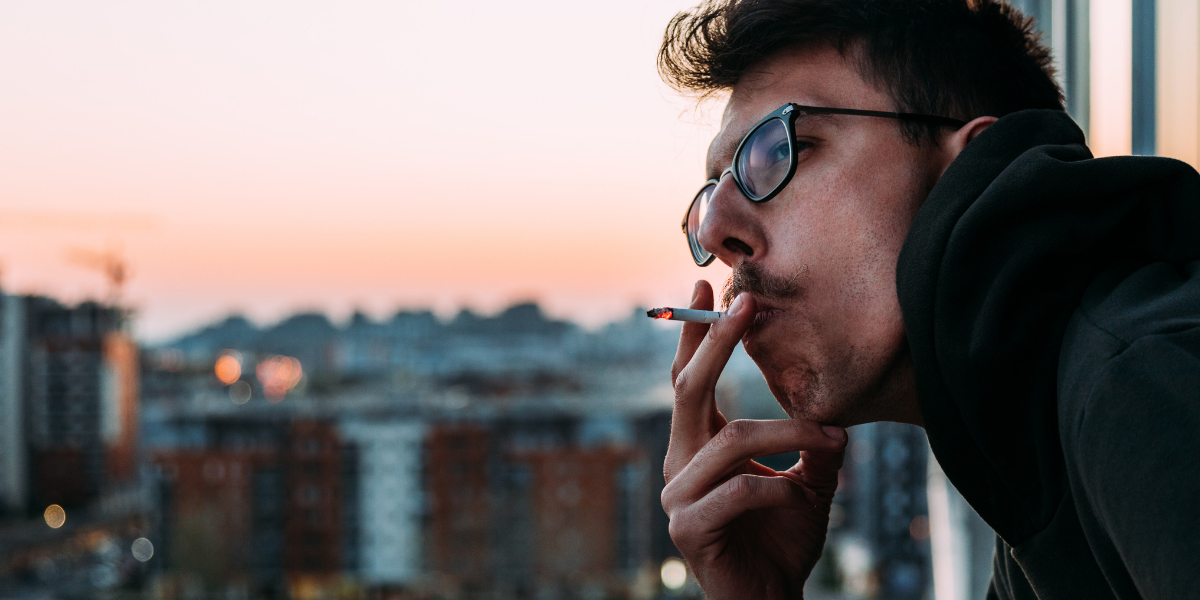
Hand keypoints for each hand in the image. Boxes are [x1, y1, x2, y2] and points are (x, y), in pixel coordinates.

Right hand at [661, 281, 847, 599]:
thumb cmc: (781, 539)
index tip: (705, 288)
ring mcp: (678, 495)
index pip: (689, 380)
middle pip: (689, 391)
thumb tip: (836, 407)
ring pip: (730, 440)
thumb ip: (815, 444)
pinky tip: (797, 495)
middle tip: (743, 304)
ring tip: (828, 434)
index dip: (694, 334)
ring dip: (785, 432)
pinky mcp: (688, 526)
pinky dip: (775, 487)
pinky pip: (737, 491)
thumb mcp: (808, 481)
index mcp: (697, 446)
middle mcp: (679, 463)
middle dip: (714, 344)